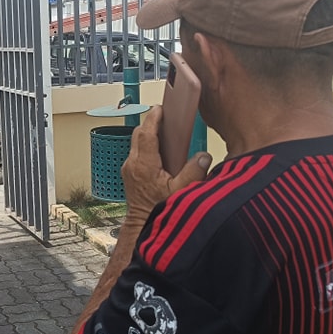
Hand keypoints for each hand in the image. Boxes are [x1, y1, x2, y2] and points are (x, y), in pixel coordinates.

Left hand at [121, 105, 211, 226]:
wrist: (142, 225)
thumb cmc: (158, 211)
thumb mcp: (182, 192)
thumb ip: (194, 172)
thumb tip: (203, 156)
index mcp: (144, 165)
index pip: (147, 133)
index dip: (154, 118)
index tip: (161, 108)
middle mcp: (133, 164)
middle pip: (139, 134)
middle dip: (151, 123)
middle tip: (165, 117)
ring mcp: (129, 169)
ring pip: (136, 142)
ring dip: (148, 135)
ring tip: (165, 132)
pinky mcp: (129, 174)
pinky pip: (137, 152)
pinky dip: (147, 146)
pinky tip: (161, 151)